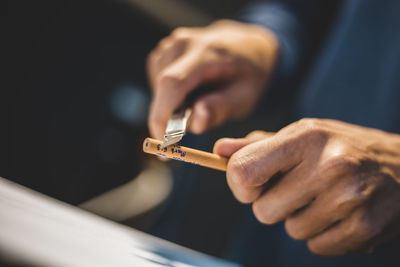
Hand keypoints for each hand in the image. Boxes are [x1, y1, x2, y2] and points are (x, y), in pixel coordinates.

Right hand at [147, 20, 278, 139]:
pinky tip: (191, 93)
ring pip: (158, 88)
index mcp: (207, 52)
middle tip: (194, 124)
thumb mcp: (246, 95)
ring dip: (171, 106)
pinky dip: (169, 96)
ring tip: (200, 102)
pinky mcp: (164, 52)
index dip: (161, 115)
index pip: (172, 83)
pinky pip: (157, 82)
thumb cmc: (249, 75)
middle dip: (170, 116)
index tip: (165, 143)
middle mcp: (184, 43)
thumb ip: (221, 108)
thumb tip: (196, 123)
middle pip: (162, 87)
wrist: (247, 46)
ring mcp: (171, 45)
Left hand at [214, 118, 399, 255]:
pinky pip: (316, 247)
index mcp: (305, 137)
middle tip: (298, 188)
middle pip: (263, 211)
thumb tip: (218, 151)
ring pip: (291, 230)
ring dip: (301, 219)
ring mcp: (349, 197)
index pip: (242, 172)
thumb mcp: (301, 135)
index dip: (240, 185)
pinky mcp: (365, 227)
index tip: (253, 185)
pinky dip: (323, 234)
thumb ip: (257, 146)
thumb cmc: (340, 147)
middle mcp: (328, 164)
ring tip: (324, 197)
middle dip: (273, 204)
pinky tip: (340, 212)